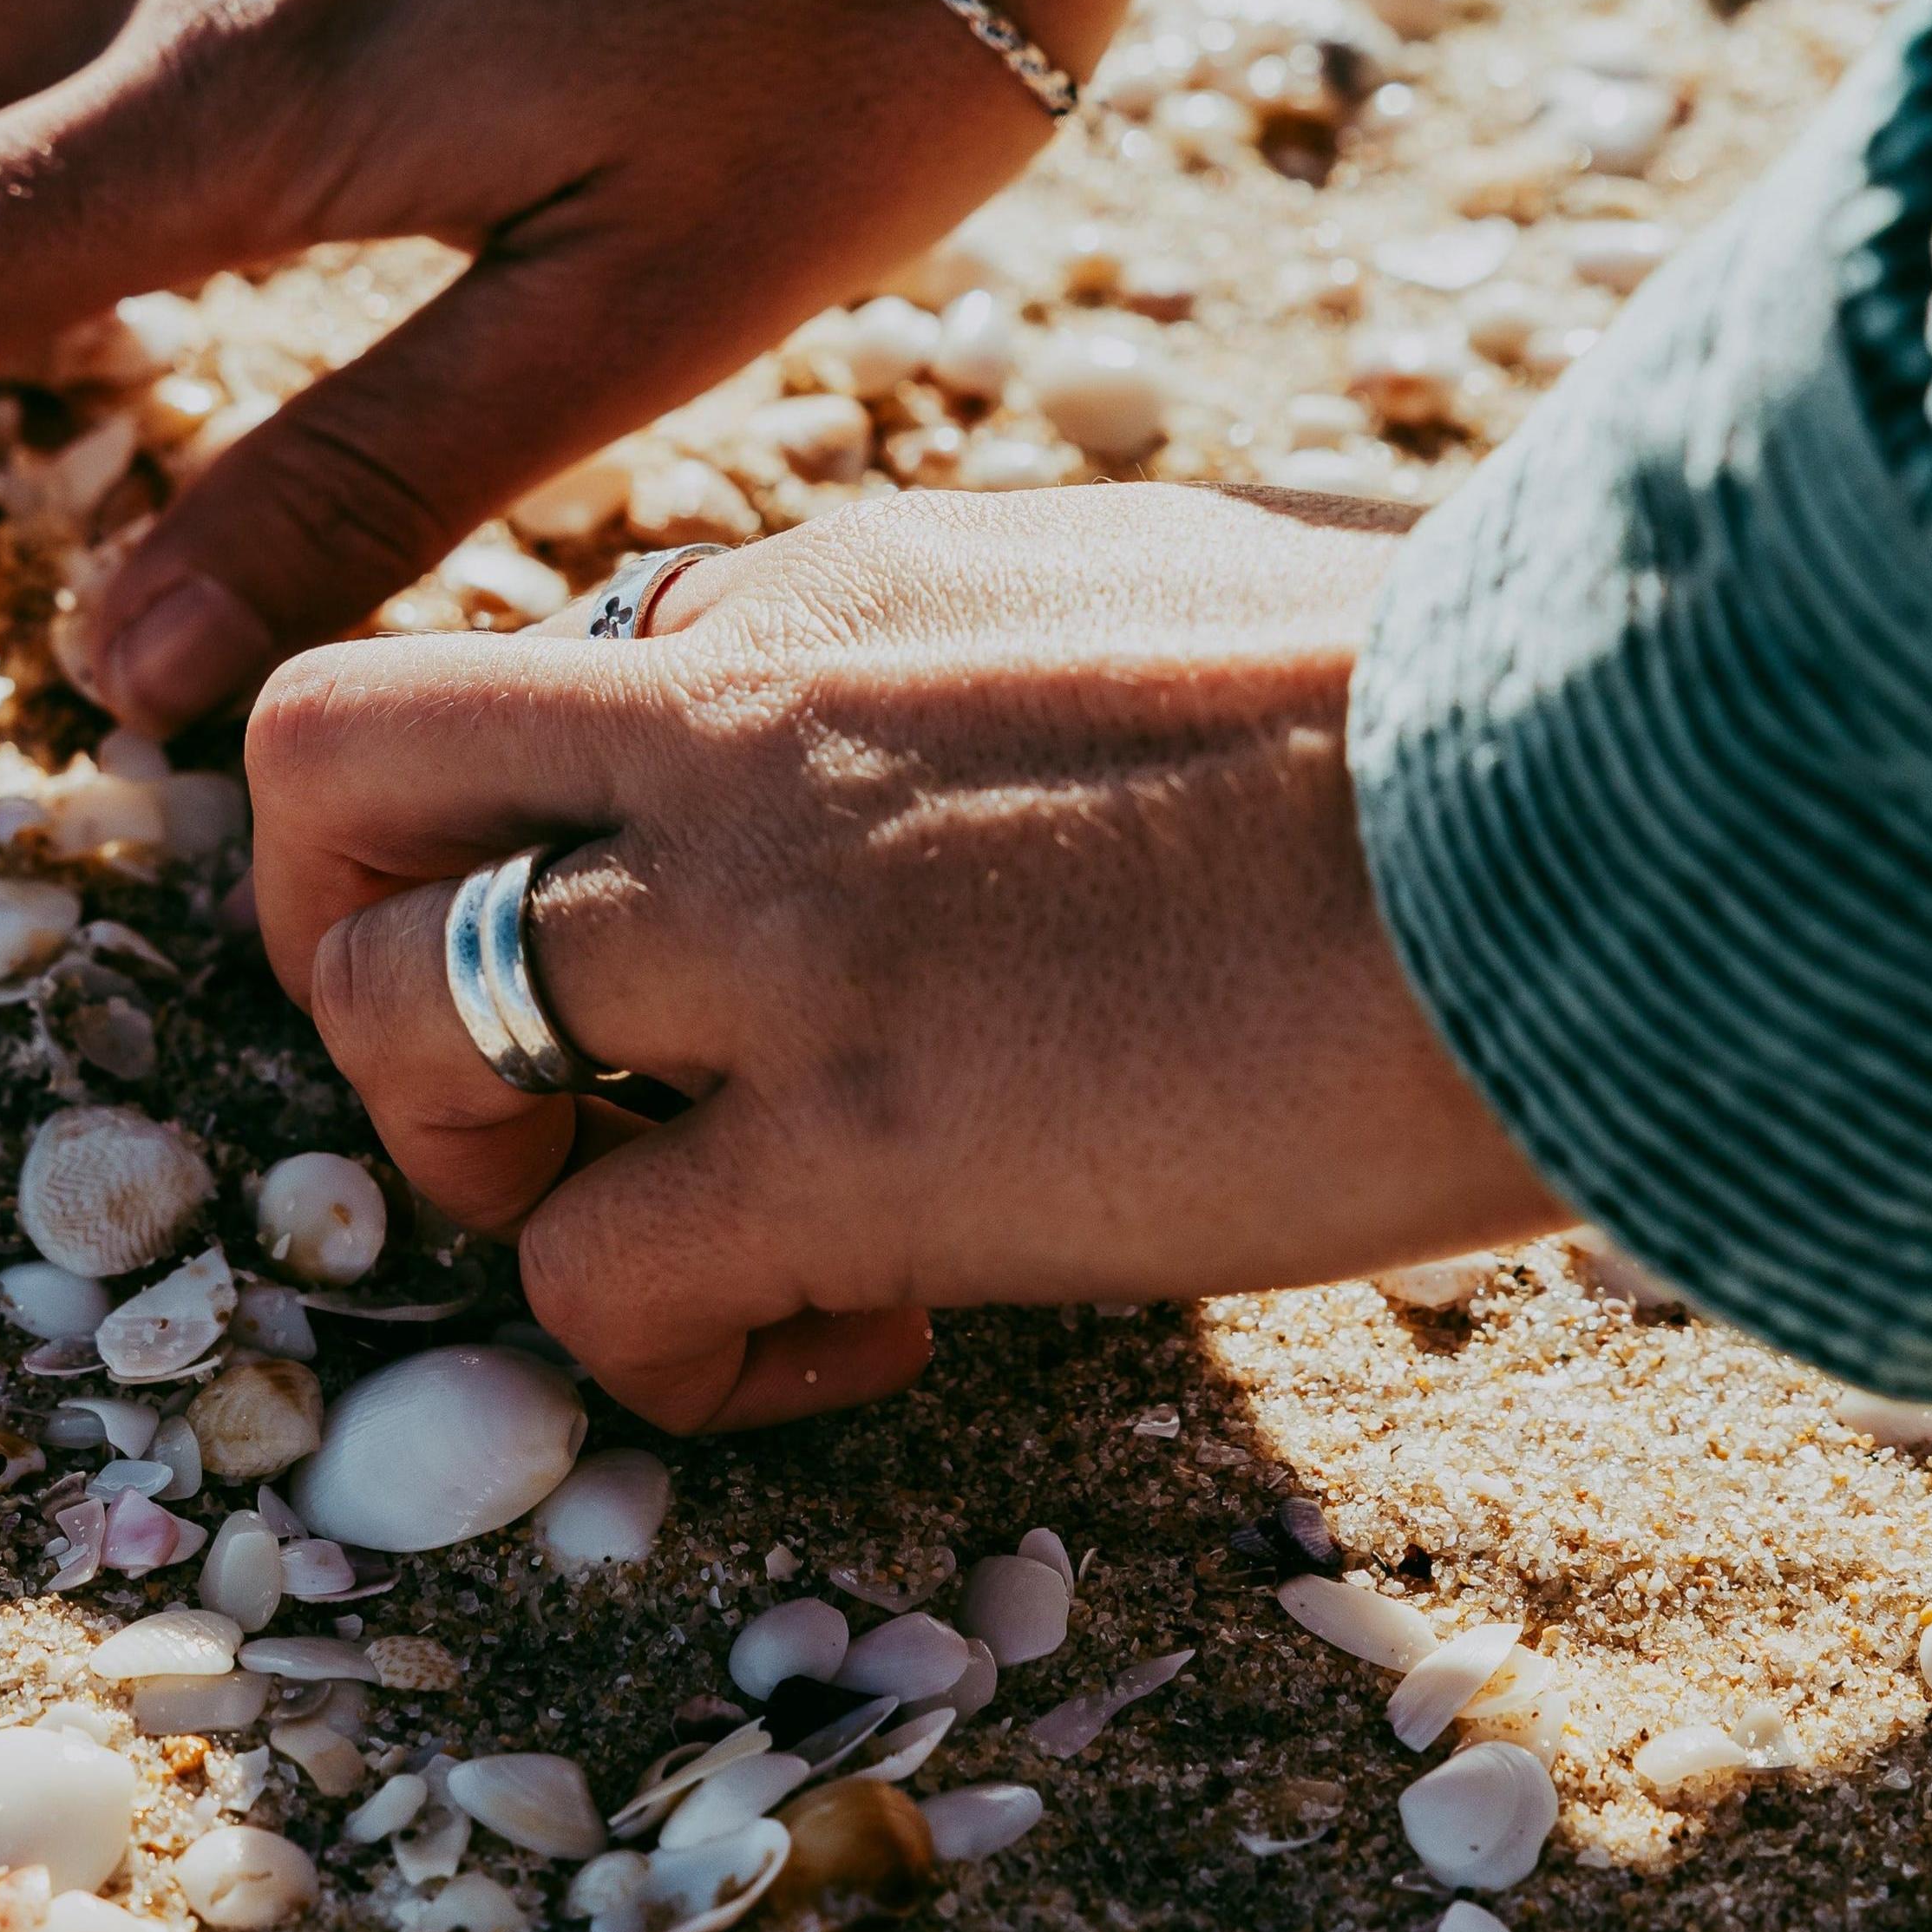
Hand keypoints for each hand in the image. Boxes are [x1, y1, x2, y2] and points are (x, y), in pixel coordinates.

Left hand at [246, 485, 1560, 1430]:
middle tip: (483, 1062)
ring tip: (642, 1215)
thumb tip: (913, 687)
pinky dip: (668, 1363)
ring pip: (400, 1027)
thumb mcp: (1135, 568)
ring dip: (472, 1160)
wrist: (1605, 793)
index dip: (540, 826)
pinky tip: (846, 1347)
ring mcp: (772, 928)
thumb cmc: (1433, 682)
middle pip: (329, 762)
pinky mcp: (859, 1142)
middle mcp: (736, 719)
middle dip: (326, 924)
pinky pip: (601, 1289)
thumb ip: (960, 620)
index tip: (664, 929)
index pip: (530, 674)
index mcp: (819, 580)